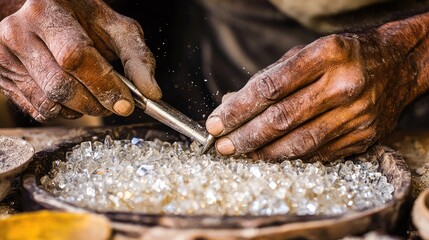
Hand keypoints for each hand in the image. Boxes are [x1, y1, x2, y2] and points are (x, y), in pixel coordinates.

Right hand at [0, 0, 160, 120]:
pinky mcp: (3, 77)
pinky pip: (39, 110)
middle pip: (62, 85)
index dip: (103, 84)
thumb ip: (138, 58)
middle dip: (96, 103)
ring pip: (50, 102)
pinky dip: (65, 112)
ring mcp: (6, 56)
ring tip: (95, 95)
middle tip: (115, 103)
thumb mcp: (116, 29)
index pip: (75, 56)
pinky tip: (75, 97)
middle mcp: (19, 31)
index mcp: (48, 9)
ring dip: (83, 110)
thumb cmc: (83, 20)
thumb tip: (152, 93)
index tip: (125, 103)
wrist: (46, 16)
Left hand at [206, 31, 424, 161]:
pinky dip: (291, 156)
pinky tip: (272, 154)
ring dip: (263, 152)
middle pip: (281, 120)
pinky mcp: (364, 137)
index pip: (271, 88)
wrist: (398, 64)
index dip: (239, 109)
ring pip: (299, 143)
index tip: (216, 122)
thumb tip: (232, 103)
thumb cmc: (345, 54)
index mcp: (327, 55)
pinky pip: (318, 154)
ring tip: (241, 153)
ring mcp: (356, 115)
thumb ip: (269, 77)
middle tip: (222, 146)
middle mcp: (344, 85)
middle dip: (245, 136)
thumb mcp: (307, 52)